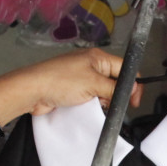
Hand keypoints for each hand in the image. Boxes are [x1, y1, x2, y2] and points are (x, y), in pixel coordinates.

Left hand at [0, 49, 139, 122]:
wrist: (33, 91)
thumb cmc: (58, 81)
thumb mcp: (93, 84)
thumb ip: (114, 89)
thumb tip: (128, 92)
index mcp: (98, 58)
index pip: (125, 69)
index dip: (133, 85)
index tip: (134, 101)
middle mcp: (91, 65)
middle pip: (115, 81)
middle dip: (116, 94)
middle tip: (111, 104)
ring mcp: (81, 77)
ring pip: (103, 91)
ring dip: (103, 100)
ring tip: (95, 104)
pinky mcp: (73, 89)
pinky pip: (91, 97)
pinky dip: (92, 104)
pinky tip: (87, 107)